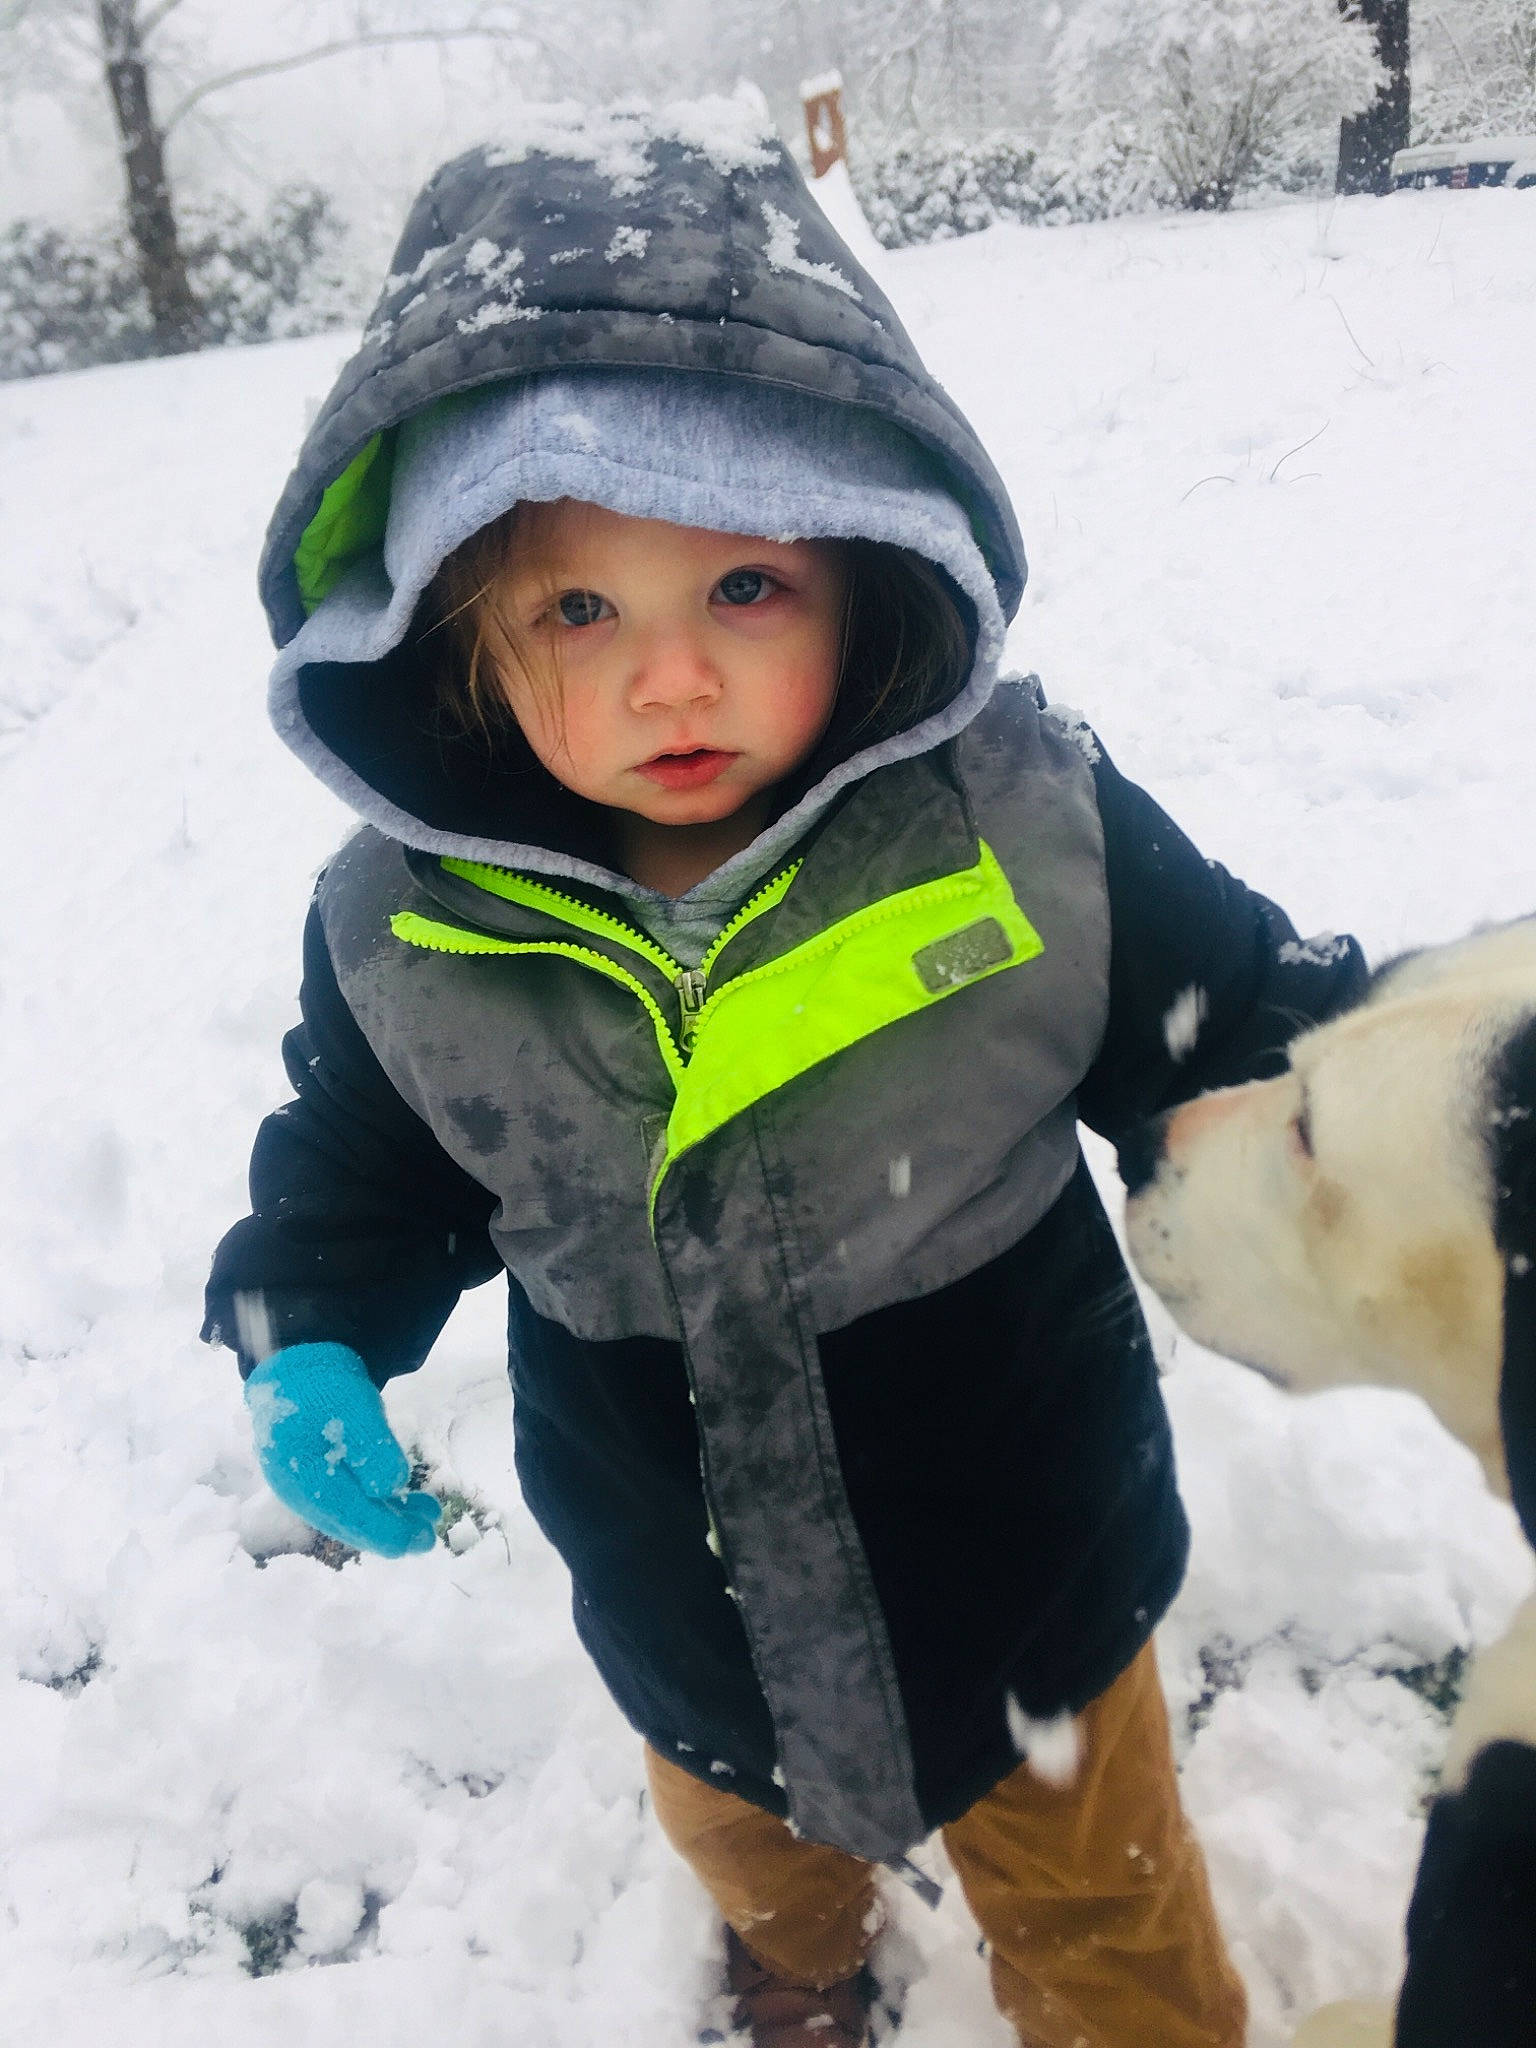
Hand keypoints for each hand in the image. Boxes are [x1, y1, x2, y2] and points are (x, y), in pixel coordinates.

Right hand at [244, 1342, 440, 1556]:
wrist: (296, 1369)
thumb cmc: (325, 1386)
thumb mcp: (354, 1407)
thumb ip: (370, 1448)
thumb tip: (387, 1489)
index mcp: (301, 1475)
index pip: (347, 1515)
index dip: (385, 1532)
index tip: (418, 1541)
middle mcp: (297, 1491)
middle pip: (348, 1522)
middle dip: (390, 1532)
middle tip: (428, 1538)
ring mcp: (302, 1487)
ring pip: (349, 1514)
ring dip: (388, 1519)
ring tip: (426, 1516)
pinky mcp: (313, 1479)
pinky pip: (345, 1501)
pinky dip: (375, 1504)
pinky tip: (401, 1501)